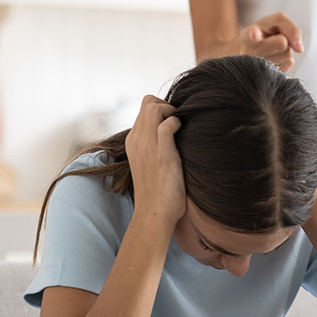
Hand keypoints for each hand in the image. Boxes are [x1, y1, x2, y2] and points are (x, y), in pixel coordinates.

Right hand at [125, 96, 185, 227]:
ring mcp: (147, 146)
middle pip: (147, 102)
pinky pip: (167, 125)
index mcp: (133, 142)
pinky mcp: (161, 154)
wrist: (154, 214)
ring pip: (153, 107)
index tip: (174, 122)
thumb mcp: (150, 165)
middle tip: (179, 121)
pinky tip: (183, 136)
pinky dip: (177, 123)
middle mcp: (137, 140)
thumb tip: (172, 136)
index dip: (161, 109)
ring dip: (171, 111)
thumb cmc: (158, 193)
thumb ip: (155, 148)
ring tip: (180, 127)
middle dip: (167, 104)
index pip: (143, 109)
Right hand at [237, 13, 302, 72]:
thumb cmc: (263, 34)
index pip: (251, 34)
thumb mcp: (274, 22)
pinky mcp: (270, 77)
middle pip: (282, 42)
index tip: (254, 34)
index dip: (254, 34)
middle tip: (271, 41)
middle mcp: (250, 53)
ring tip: (270, 51)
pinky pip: (289, 63)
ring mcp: (259, 68)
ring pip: (287, 54)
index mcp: (248, 36)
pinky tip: (272, 59)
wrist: (249, 50)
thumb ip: (290, 28)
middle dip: (282, 39)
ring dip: (284, 51)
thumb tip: (299, 49)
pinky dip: (284, 59)